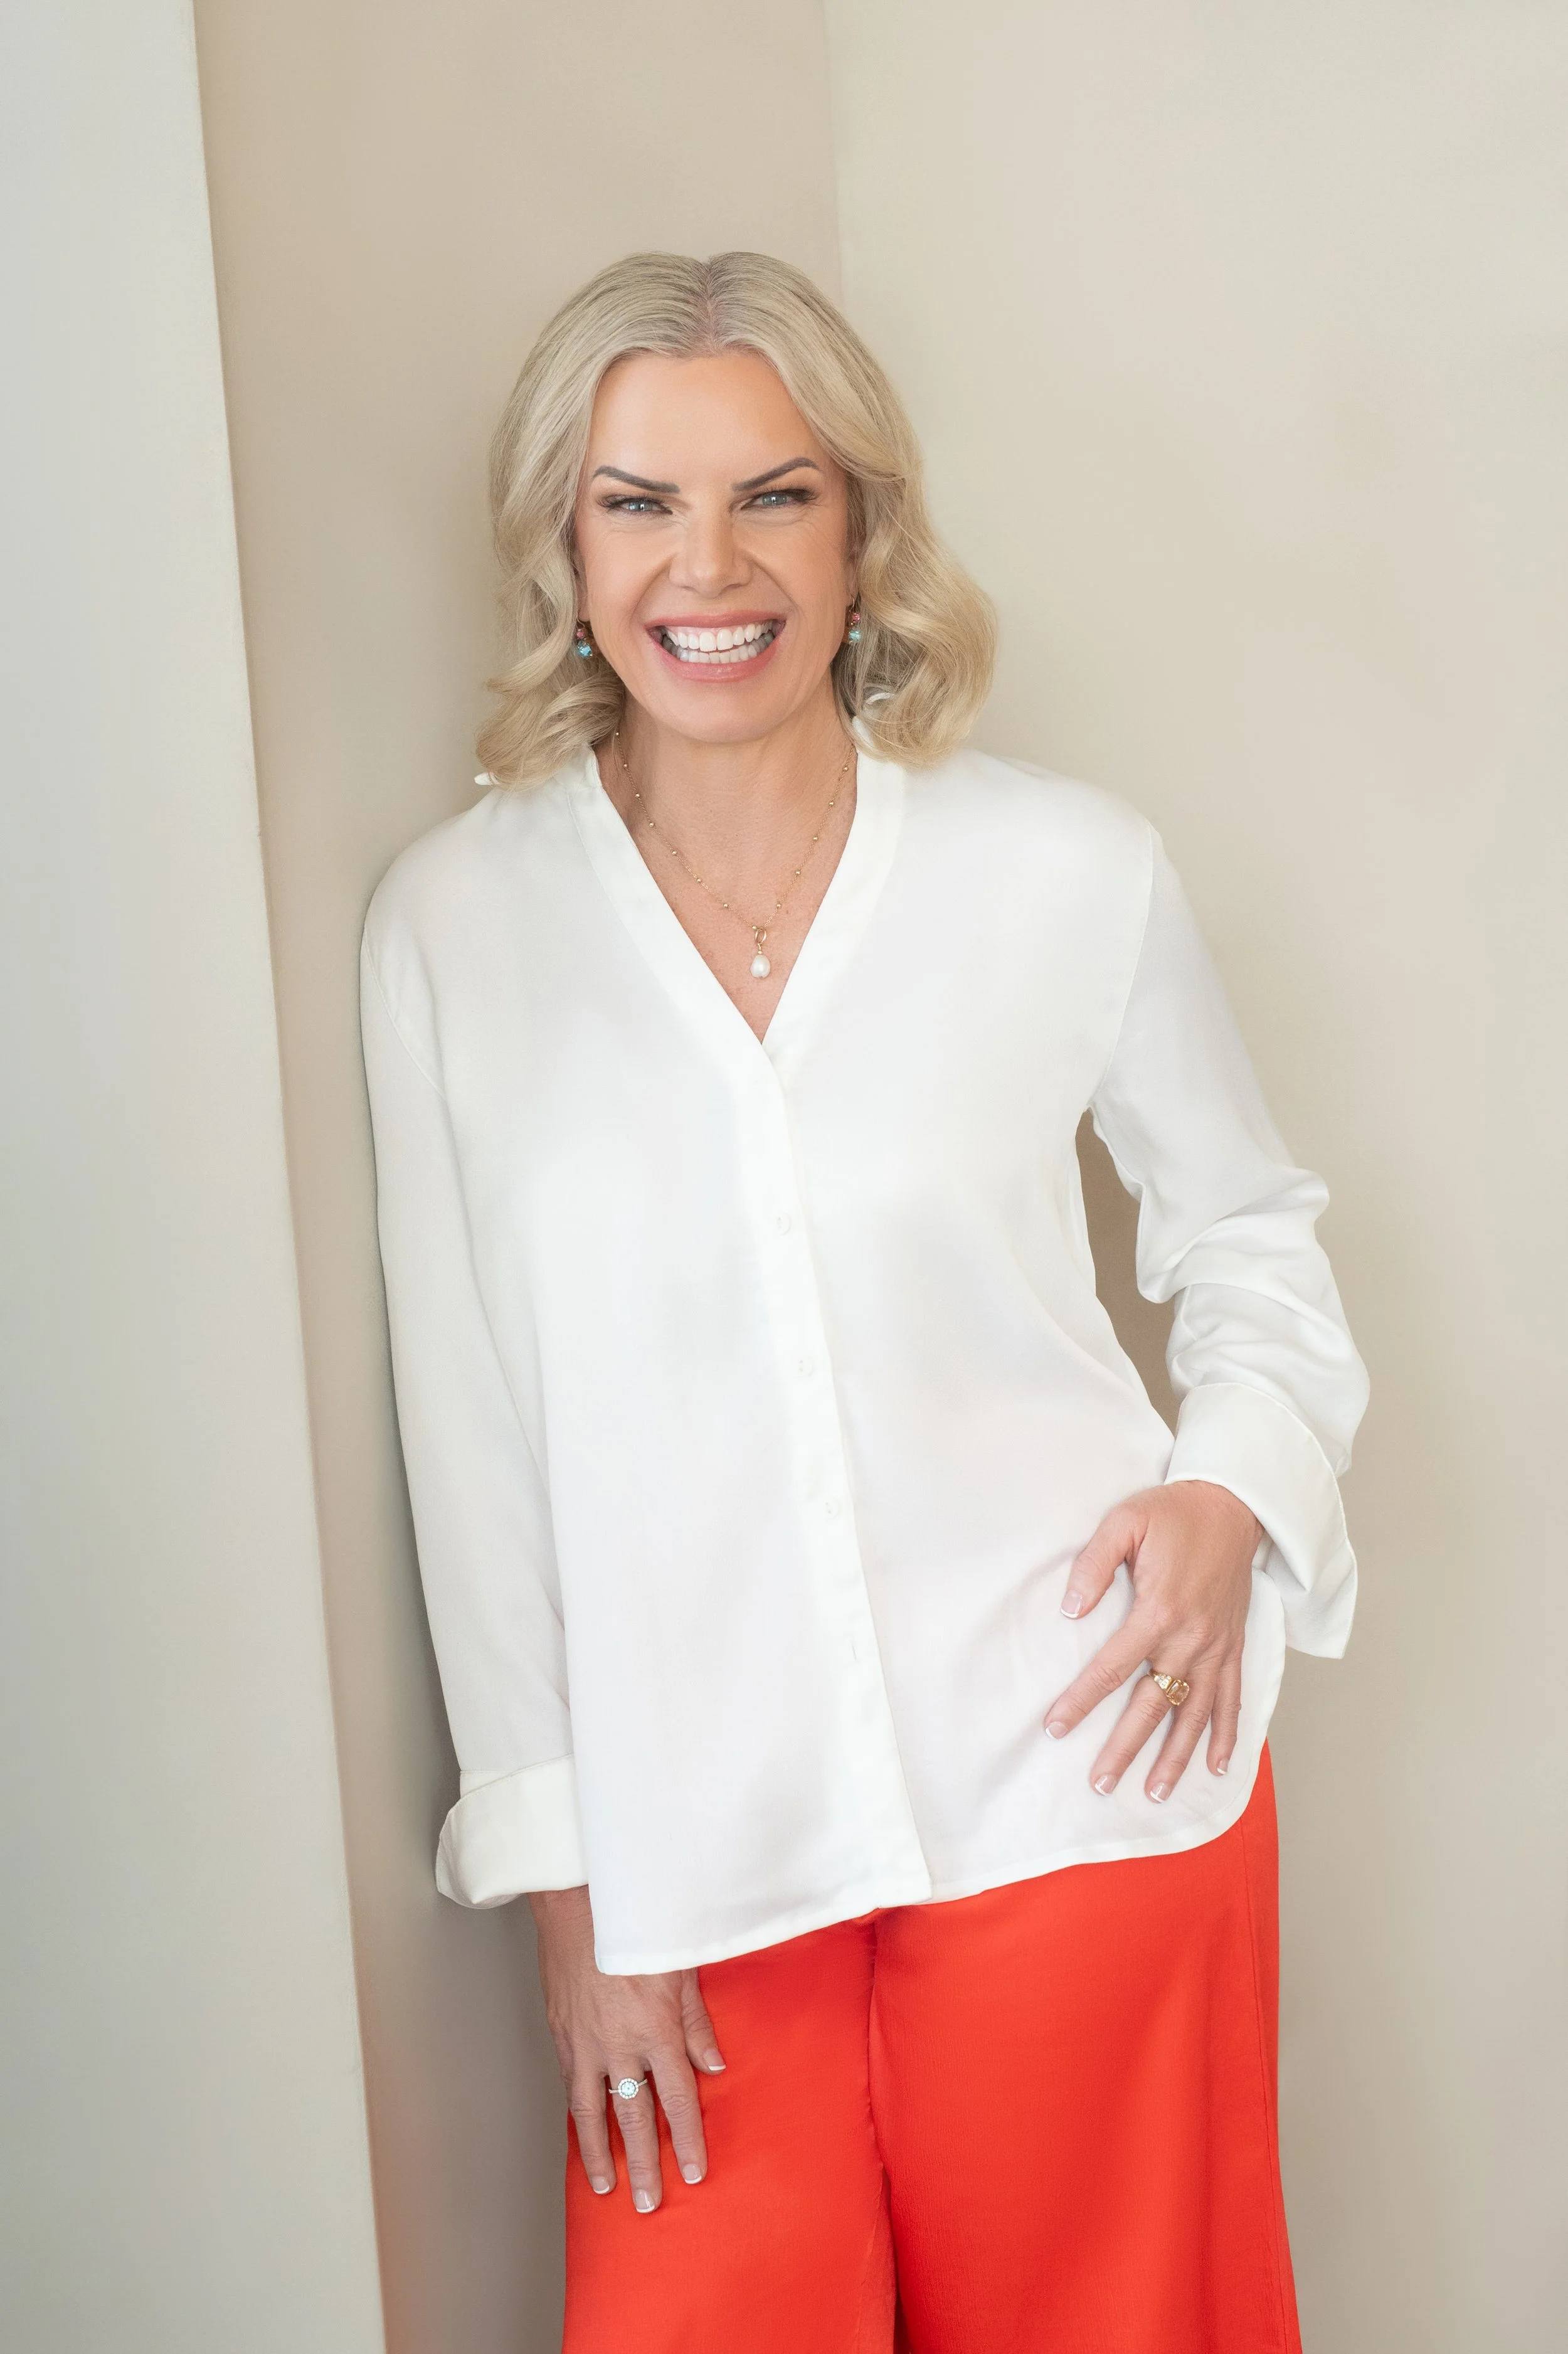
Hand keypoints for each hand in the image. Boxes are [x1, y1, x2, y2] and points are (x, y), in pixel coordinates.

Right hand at [528, 1884, 724, 2212]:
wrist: (578, 1904)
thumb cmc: (634, 1928)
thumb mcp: (680, 1969)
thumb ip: (697, 2023)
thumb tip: (713, 2066)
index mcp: (655, 2028)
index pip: (676, 2098)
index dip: (685, 2138)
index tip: (693, 2171)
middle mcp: (619, 2045)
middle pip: (634, 2117)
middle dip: (645, 2163)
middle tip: (651, 2202)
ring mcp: (585, 2044)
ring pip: (593, 2112)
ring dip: (601, 2154)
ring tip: (607, 2187)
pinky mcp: (561, 2036)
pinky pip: (571, 2087)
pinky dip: (578, 2117)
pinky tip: (583, 2136)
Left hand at [1043, 1480, 1260, 1801]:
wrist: (1234, 1504)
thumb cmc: (1173, 1513)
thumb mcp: (1124, 1522)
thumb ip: (1093, 1565)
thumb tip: (1070, 1610)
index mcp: (1158, 1611)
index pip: (1111, 1669)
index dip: (1081, 1701)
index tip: (1056, 1728)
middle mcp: (1190, 1638)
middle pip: (1151, 1705)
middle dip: (1124, 1748)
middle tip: (1100, 1783)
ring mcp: (1217, 1646)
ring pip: (1195, 1714)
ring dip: (1176, 1757)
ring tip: (1154, 1792)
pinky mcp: (1234, 1645)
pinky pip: (1233, 1698)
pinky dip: (1227, 1734)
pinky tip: (1216, 1766)